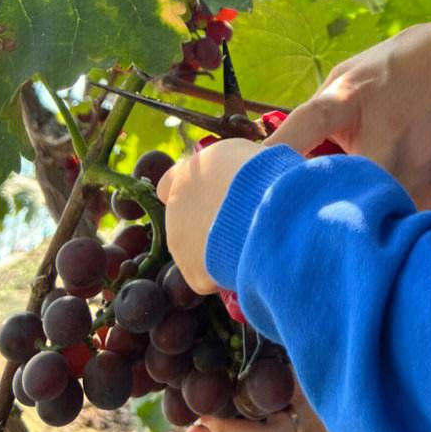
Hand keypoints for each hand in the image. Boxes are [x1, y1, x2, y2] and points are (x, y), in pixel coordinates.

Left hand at [156, 137, 263, 292]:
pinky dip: (225, 274)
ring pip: (197, 250)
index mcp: (183, 178)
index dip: (189, 191)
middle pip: (185, 219)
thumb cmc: (257, 174)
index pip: (169, 184)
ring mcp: (180, 245)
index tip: (207, 195)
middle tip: (240, 222)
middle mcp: (174, 211)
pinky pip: (210, 276)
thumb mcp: (238, 155)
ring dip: (217, 248)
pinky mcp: (193, 274)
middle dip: (208, 222)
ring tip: (247, 242)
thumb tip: (228, 173)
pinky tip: (245, 262)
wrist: (261, 211)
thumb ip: (221, 167)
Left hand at [269, 0, 430, 210]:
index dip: (271, 156)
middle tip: (288, 219)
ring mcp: (414, 167)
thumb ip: (323, 107)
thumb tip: (285, 148)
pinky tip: (379, 207)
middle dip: (312, 207)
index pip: (302, 128)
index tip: (242, 186)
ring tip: (337, 215)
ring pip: (368, 212)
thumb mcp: (357, 70)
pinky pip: (399, 215)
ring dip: (350, 215)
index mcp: (353, 98)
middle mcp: (383, 135)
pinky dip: (384, 216)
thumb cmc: (411, 61)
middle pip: (334, 190)